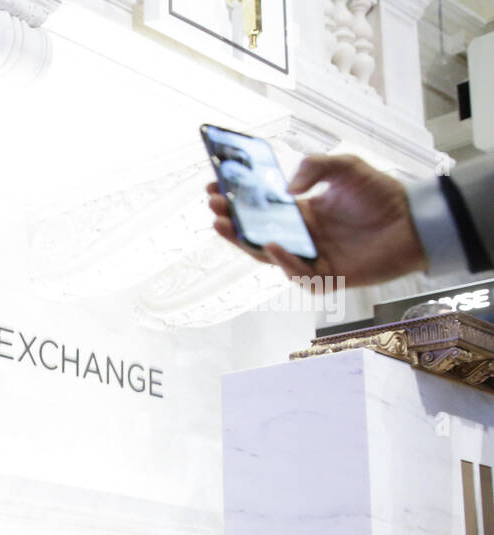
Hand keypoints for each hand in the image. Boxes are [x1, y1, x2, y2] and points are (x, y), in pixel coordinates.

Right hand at [206, 153, 427, 288]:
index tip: (216, 187)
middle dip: (231, 220)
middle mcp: (302, 236)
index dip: (238, 200)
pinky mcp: (327, 275)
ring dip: (244, 242)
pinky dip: (283, 261)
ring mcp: (312, 256)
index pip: (261, 208)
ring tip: (224, 226)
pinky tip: (270, 245)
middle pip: (256, 232)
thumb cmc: (381, 194)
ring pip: (268, 255)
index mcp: (302, 212)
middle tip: (213, 207)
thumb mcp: (346, 166)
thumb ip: (315, 167)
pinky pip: (297, 273)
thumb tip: (286, 188)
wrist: (415, 221)